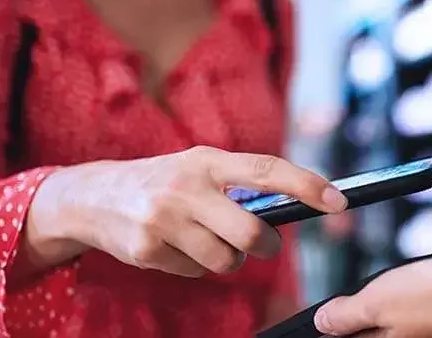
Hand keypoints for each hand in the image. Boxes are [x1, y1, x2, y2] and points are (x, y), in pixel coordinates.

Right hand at [27, 146, 346, 277]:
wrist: (93, 196)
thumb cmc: (163, 180)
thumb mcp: (198, 167)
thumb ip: (239, 183)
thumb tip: (292, 205)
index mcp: (207, 160)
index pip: (266, 170)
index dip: (306, 184)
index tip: (338, 200)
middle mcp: (187, 186)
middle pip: (251, 233)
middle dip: (266, 246)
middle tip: (263, 244)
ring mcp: (164, 219)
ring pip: (226, 260)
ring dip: (229, 259)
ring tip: (208, 240)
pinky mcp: (148, 249)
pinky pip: (195, 271)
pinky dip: (196, 265)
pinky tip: (176, 246)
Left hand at [314, 241, 431, 337]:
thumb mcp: (375, 302)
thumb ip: (345, 315)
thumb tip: (323, 323)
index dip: (339, 321)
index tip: (337, 307)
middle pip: (382, 321)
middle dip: (379, 296)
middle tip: (384, 280)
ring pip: (415, 302)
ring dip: (415, 278)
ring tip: (420, 265)